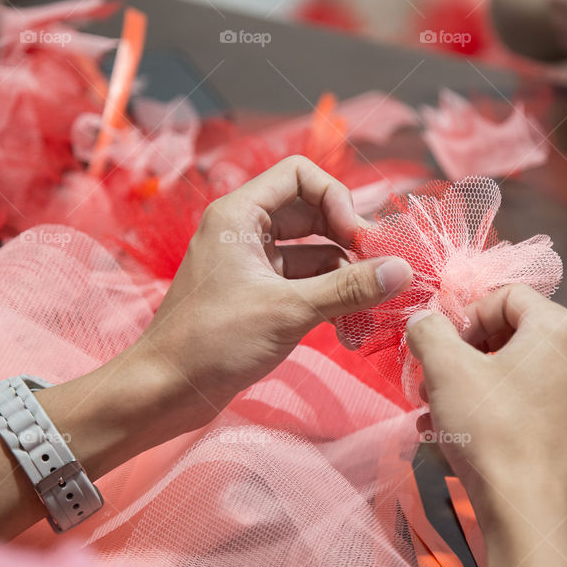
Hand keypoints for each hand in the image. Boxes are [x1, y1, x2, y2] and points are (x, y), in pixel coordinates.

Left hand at [131, 156, 412, 422]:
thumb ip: (349, 288)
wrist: (163, 392)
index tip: (358, 240)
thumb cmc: (212, 342)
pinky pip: (305, 283)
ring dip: (345, 279)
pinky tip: (350, 329)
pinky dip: (329, 300)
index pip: (301, 174)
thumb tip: (403, 270)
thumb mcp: (288, 311)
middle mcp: (246, 231)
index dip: (337, 199)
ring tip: (369, 313)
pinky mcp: (259, 295)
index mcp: (240, 215)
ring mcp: (252, 264)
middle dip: (350, 242)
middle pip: (314, 214)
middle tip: (379, 273)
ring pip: (315, 253)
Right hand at [405, 285, 566, 566]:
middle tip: (433, 374)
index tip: (442, 344)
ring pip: (511, 365)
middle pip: (509, 328)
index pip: (505, 294)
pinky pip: (521, 395)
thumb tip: (424, 319)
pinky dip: (486, 401)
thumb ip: (429, 330)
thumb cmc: (492, 432)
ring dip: (468, 377)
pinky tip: (450, 427)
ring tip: (434, 404)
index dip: (467, 313)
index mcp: (558, 328)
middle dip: (464, 349)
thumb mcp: (445, 369)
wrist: (524, 511)